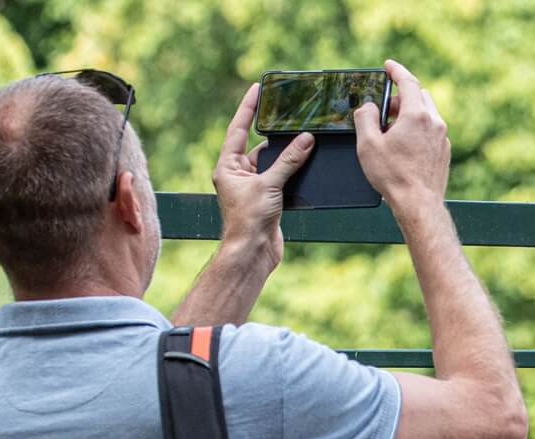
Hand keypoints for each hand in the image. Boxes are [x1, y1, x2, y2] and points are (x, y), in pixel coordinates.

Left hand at [212, 83, 314, 264]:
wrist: (252, 253)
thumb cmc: (249, 221)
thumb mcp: (269, 185)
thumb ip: (288, 161)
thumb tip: (306, 140)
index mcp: (227, 166)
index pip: (238, 129)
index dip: (248, 108)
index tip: (257, 89)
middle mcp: (237, 175)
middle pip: (258, 146)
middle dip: (275, 133)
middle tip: (288, 111)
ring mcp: (253, 188)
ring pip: (272, 163)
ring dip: (288, 155)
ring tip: (305, 138)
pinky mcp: (267, 200)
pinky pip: (282, 179)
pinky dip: (294, 172)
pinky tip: (307, 164)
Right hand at [355, 60, 449, 216]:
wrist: (418, 205)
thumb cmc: (393, 176)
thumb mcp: (368, 144)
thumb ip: (365, 117)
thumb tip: (369, 107)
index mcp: (417, 115)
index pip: (408, 82)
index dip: (396, 70)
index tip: (389, 65)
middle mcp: (434, 123)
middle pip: (419, 96)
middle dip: (401, 97)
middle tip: (384, 109)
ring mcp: (442, 138)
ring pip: (427, 113)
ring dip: (409, 114)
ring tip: (391, 131)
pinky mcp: (444, 152)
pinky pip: (431, 131)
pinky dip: (417, 129)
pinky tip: (404, 146)